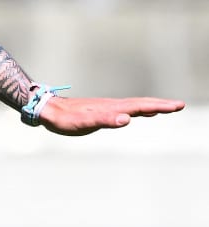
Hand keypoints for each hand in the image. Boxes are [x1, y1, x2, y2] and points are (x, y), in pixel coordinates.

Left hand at [37, 96, 184, 135]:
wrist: (46, 109)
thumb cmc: (63, 118)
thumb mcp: (82, 122)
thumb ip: (104, 120)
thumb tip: (126, 119)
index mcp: (111, 108)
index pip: (140, 106)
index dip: (158, 106)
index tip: (176, 105)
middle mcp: (111, 105)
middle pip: (140, 104)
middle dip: (160, 105)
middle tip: (179, 105)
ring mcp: (106, 108)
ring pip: (134, 105)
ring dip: (151, 106)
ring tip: (166, 108)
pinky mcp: (100, 111)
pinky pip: (124, 109)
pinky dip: (137, 110)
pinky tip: (138, 113)